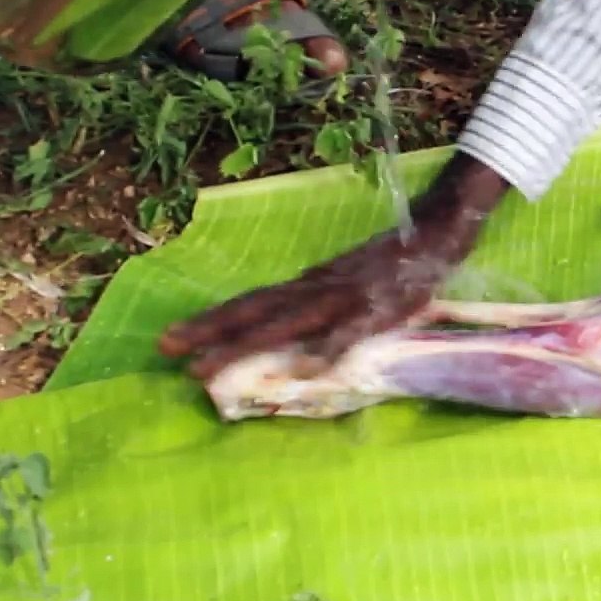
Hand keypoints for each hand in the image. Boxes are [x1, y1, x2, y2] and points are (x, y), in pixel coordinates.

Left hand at [158, 154, 508, 379]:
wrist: (436, 230)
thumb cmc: (395, 260)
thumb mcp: (349, 281)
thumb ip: (322, 302)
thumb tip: (296, 335)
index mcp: (311, 284)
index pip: (253, 303)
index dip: (212, 321)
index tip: (173, 338)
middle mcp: (317, 289)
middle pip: (255, 312)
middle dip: (208, 333)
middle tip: (164, 350)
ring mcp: (344, 299)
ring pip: (285, 324)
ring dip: (242, 346)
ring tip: (204, 369)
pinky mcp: (378, 309)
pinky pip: (350, 333)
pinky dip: (328, 348)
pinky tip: (306, 368)